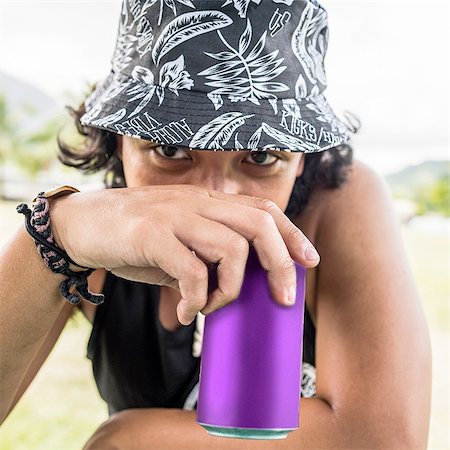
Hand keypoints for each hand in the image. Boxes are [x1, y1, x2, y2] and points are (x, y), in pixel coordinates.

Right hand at [50, 185, 319, 324]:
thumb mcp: (179, 242)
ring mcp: (175, 216)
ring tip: (211, 308)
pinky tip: (185, 312)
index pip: (262, 209)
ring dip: (229, 290)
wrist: (83, 224)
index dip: (291, 234)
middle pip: (258, 225)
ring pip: (231, 248)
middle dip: (279, 264)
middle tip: (281, 299)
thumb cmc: (136, 237)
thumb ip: (206, 258)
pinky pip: (191, 271)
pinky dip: (196, 299)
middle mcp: (197, 203)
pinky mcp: (151, 234)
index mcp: (207, 202)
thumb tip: (230, 291)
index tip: (308, 262)